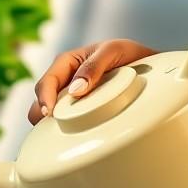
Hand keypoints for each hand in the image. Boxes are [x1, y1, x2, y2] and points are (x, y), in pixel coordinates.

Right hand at [27, 39, 158, 124]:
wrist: (146, 64)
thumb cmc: (125, 52)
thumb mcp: (112, 50)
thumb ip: (94, 66)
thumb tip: (75, 90)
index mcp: (66, 62)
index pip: (46, 82)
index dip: (44, 98)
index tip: (49, 113)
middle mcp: (65, 80)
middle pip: (41, 101)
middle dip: (42, 114)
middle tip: (55, 128)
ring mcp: (71, 96)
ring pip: (52, 113)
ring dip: (53, 124)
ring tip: (65, 135)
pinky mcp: (81, 110)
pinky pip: (67, 121)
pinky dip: (66, 128)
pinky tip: (75, 136)